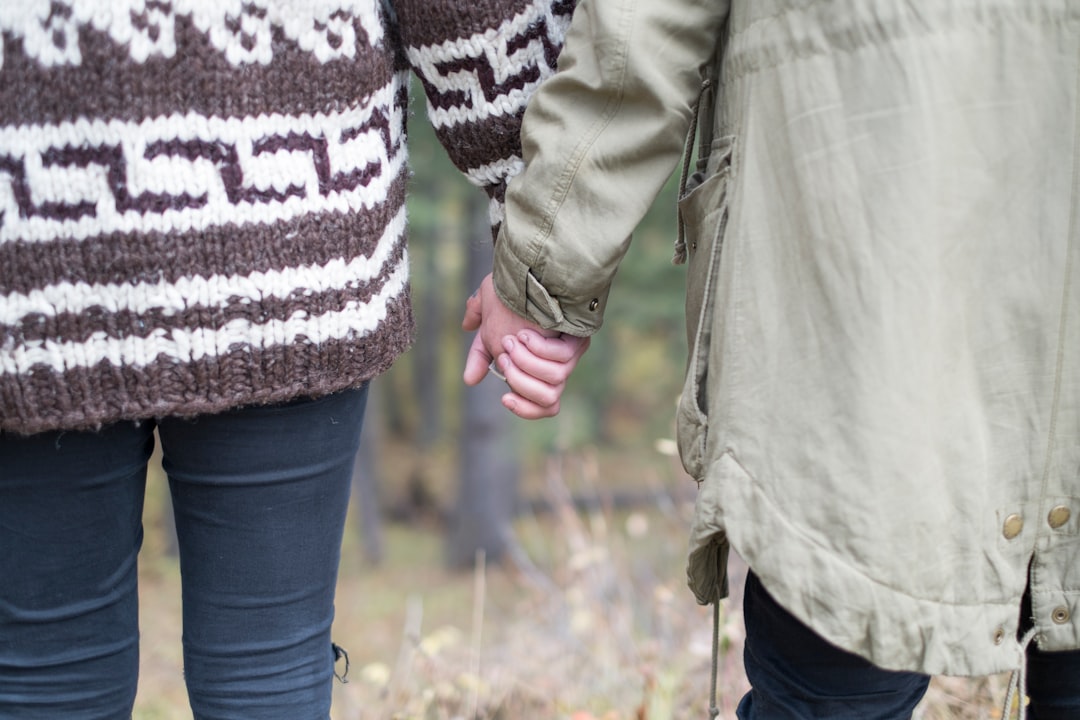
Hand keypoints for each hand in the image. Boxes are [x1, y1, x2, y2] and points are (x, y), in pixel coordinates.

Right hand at [462, 273, 589, 418]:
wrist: (533, 266)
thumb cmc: (512, 284)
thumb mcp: (489, 308)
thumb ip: (479, 333)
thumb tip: (469, 358)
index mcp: (537, 363)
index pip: (538, 402)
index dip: (523, 407)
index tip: (505, 398)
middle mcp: (556, 363)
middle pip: (548, 401)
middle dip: (521, 384)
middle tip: (506, 358)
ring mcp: (568, 354)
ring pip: (553, 386)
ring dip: (528, 367)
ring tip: (517, 342)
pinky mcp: (576, 342)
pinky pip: (559, 362)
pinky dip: (541, 351)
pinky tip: (530, 334)